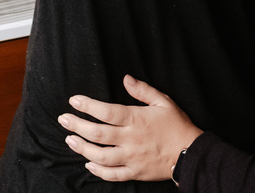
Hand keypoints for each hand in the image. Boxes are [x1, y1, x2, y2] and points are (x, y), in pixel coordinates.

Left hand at [59, 75, 202, 181]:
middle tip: (63, 119)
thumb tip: (125, 78)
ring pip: (100, 155)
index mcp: (136, 119)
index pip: (106, 112)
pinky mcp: (134, 173)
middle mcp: (130, 139)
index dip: (87, 106)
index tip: (73, 101)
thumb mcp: (163, 102)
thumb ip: (143, 90)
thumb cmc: (177, 125)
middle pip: (97, 133)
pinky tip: (88, 163)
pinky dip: (98, 170)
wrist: (190, 153)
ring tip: (70, 140)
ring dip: (82, 148)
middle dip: (76, 126)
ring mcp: (131, 158)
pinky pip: (111, 174)